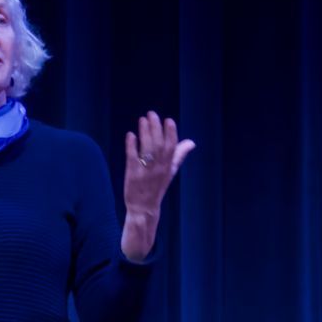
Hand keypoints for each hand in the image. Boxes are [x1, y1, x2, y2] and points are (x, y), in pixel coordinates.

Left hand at [121, 112, 193, 260]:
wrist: (144, 208)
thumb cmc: (157, 187)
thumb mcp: (170, 172)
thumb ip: (179, 155)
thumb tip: (191, 142)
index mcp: (168, 167)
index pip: (171, 147)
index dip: (171, 133)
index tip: (168, 120)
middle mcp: (158, 168)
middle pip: (158, 145)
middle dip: (156, 128)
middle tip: (152, 114)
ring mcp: (145, 171)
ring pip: (146, 149)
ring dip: (144, 133)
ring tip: (142, 120)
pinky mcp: (132, 174)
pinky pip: (132, 157)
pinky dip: (132, 145)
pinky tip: (131, 135)